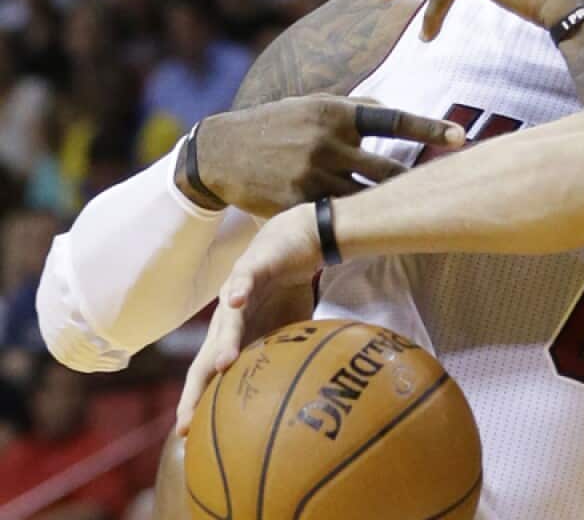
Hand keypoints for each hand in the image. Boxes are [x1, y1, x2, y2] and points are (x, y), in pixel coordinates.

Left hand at [175, 204, 322, 434]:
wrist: (297, 242)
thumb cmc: (288, 289)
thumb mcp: (290, 331)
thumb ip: (286, 357)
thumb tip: (302, 392)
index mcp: (235, 338)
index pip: (211, 378)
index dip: (198, 405)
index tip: (187, 437)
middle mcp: (227, 320)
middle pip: (204, 359)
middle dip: (195, 391)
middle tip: (186, 422)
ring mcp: (236, 294)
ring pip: (224, 323)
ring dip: (222, 344)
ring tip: (221, 366)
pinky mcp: (251, 268)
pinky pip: (243, 281)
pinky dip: (238, 291)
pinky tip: (235, 301)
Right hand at [180, 95, 465, 216]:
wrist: (221, 151)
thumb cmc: (279, 125)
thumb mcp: (313, 104)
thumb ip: (355, 108)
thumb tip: (395, 111)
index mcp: (336, 113)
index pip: (393, 120)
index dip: (430, 128)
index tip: (462, 136)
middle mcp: (327, 142)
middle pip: (387, 170)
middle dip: (416, 184)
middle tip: (449, 191)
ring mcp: (312, 175)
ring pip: (365, 199)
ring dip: (389, 210)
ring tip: (419, 216)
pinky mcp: (297, 203)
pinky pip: (337, 219)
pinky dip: (355, 226)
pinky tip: (374, 234)